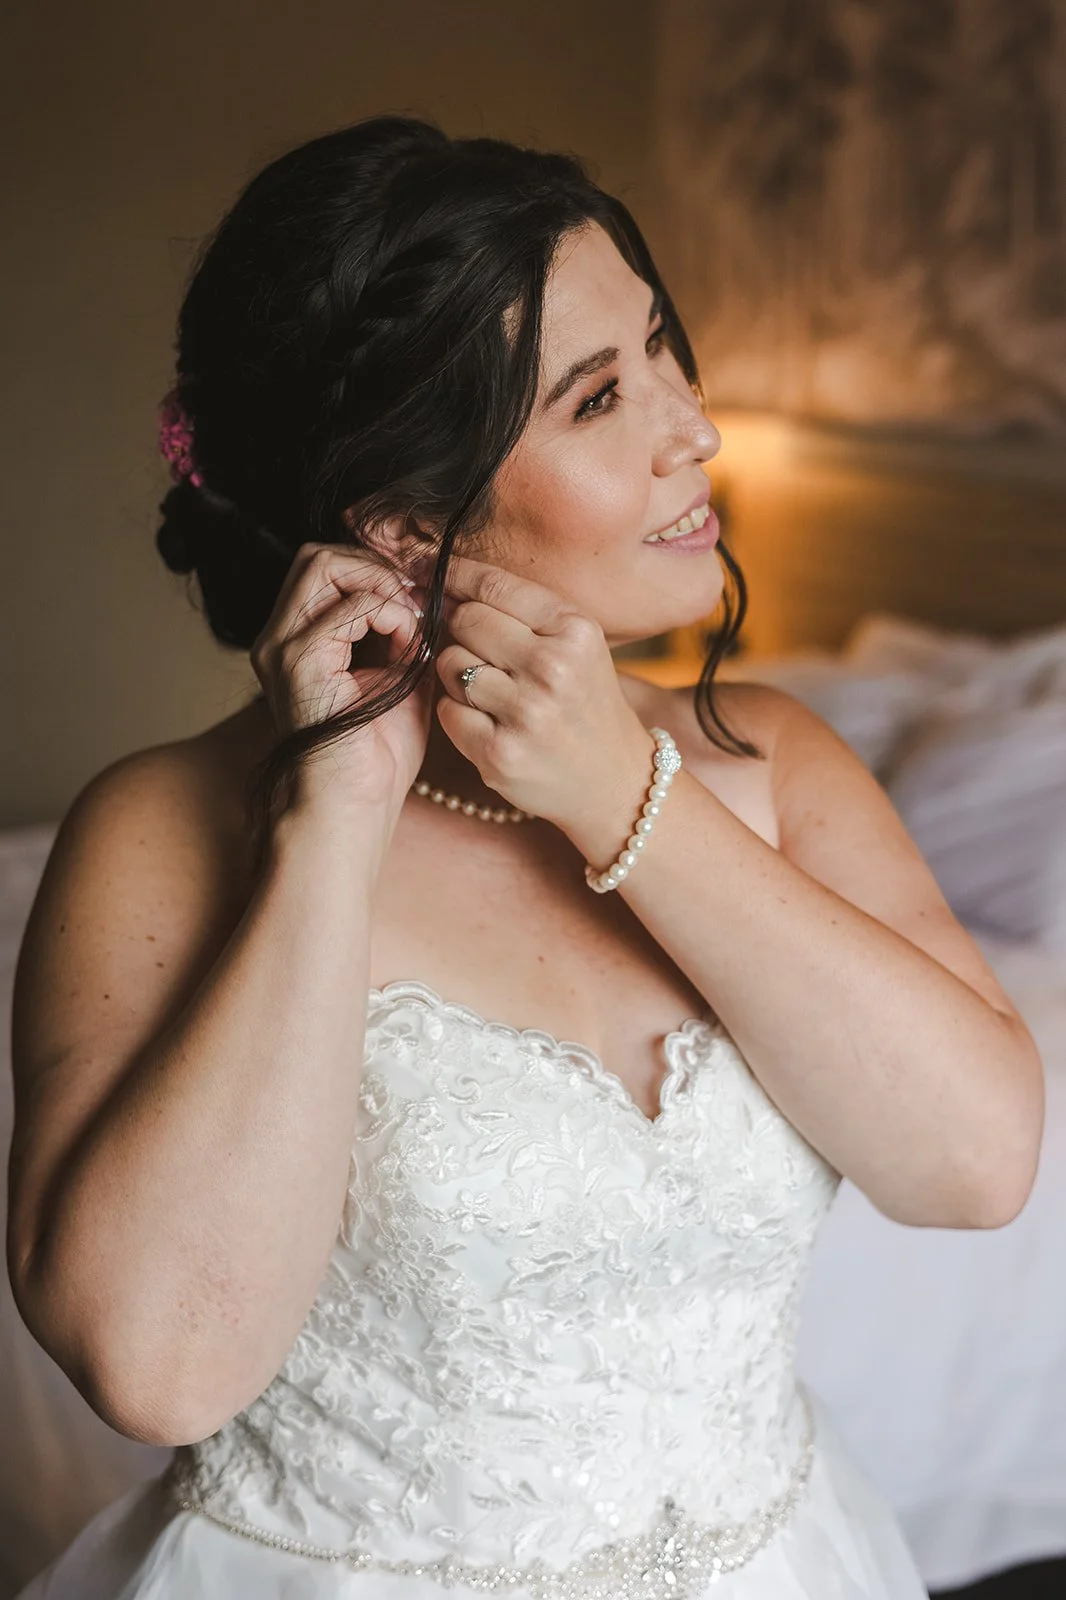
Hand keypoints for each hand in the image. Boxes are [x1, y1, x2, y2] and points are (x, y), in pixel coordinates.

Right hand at [250, 543, 429, 813]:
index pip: (327, 567)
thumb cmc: (375, 757)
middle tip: (415, 602)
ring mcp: (282, 647)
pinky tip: (407, 649)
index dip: (377, 568)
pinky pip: (350, 607)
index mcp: (297, 640)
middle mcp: (279, 637)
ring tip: (411, 625)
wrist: (352, 808)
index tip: (419, 596)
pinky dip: (389, 615)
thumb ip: (406, 633)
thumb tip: (431, 592)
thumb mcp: (399, 678)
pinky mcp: (298, 661)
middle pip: (320, 556)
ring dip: (382, 585)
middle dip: (376, 568)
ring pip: (326, 565)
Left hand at [423, 553, 655, 838]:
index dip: (455, 575)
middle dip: (462, 628)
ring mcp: (525, 713)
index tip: (432, 571)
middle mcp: (553, 668)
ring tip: (493, 690)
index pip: (494, 586)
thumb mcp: (577, 645)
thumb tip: (446, 581)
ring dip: (458, 673)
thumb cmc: (586, 702)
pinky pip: (447, 709)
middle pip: (466, 619)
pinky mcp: (499, 752)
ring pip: (449, 663)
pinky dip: (459, 712)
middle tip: (483, 650)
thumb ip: (522, 612)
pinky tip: (489, 721)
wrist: (614, 780)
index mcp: (576, 631)